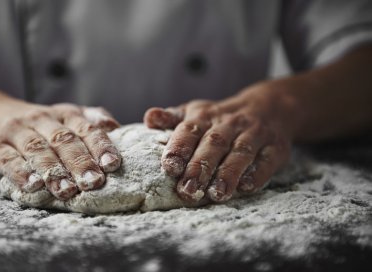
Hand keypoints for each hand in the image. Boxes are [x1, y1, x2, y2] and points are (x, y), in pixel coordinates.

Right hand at [0, 98, 121, 199]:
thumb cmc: (39, 123)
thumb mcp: (65, 115)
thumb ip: (90, 119)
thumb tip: (115, 127)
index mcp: (65, 114)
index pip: (85, 128)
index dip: (100, 145)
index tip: (112, 164)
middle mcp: (42, 119)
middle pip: (63, 140)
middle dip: (80, 163)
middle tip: (94, 183)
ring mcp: (18, 132)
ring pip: (37, 150)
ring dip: (53, 171)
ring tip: (67, 190)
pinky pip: (9, 159)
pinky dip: (21, 173)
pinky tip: (33, 187)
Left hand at [144, 84, 291, 201]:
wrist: (269, 106)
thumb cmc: (220, 117)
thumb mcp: (196, 112)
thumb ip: (172, 118)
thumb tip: (149, 118)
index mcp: (204, 116)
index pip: (189, 130)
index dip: (179, 148)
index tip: (169, 167)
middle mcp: (229, 123)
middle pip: (213, 144)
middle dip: (200, 168)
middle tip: (187, 191)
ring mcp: (254, 134)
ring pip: (241, 152)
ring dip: (228, 173)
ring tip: (216, 194)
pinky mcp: (275, 147)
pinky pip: (267, 160)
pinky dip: (257, 174)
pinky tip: (246, 187)